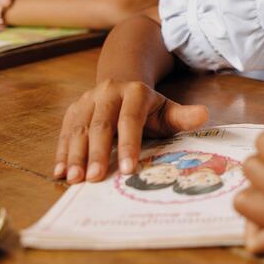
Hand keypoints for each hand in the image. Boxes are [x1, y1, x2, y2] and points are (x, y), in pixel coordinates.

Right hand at [54, 79, 208, 183]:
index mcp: (135, 93)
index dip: (128, 145)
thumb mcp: (167, 110)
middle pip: (100, 125)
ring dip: (74, 155)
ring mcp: (88, 100)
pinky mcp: (73, 110)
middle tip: (94, 179)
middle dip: (96, 153)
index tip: (128, 170)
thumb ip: (183, 116)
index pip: (130, 120)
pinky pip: (64, 131)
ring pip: (78, 128)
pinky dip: (61, 152)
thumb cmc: (148, 108)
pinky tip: (59, 172)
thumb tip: (204, 115)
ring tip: (74, 179)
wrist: (122, 84)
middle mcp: (108, 93)